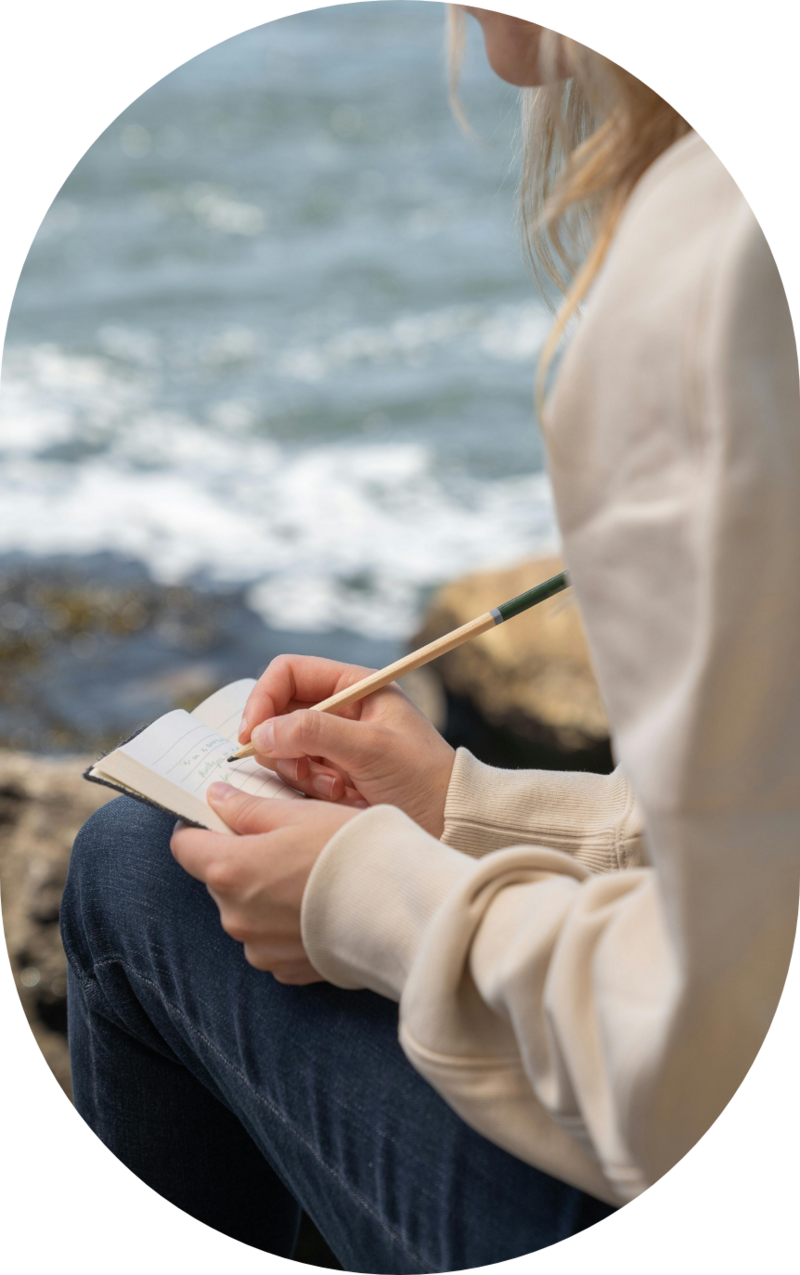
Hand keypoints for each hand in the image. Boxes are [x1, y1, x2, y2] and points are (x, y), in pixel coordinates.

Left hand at [171, 783, 358, 982]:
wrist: (401, 909)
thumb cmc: (351, 851)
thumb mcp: (299, 813)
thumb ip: (247, 808)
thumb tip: (216, 797)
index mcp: (231, 870)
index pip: (185, 847)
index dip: (197, 826)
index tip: (218, 816)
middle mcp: (235, 916)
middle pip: (218, 878)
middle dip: (240, 858)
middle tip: (283, 840)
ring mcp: (259, 948)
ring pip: (245, 910)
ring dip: (263, 892)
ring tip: (308, 875)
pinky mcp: (284, 969)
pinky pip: (270, 939)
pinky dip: (285, 922)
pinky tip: (318, 905)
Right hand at [237, 655, 455, 837]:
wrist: (449, 821)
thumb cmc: (423, 777)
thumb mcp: (371, 748)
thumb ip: (315, 733)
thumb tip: (261, 732)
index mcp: (355, 686)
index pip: (288, 673)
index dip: (264, 698)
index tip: (252, 733)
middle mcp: (339, 709)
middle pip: (277, 711)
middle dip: (280, 742)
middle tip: (300, 769)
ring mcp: (332, 743)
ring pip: (281, 747)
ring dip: (298, 770)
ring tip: (335, 788)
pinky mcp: (329, 774)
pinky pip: (296, 774)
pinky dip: (310, 788)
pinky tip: (342, 797)